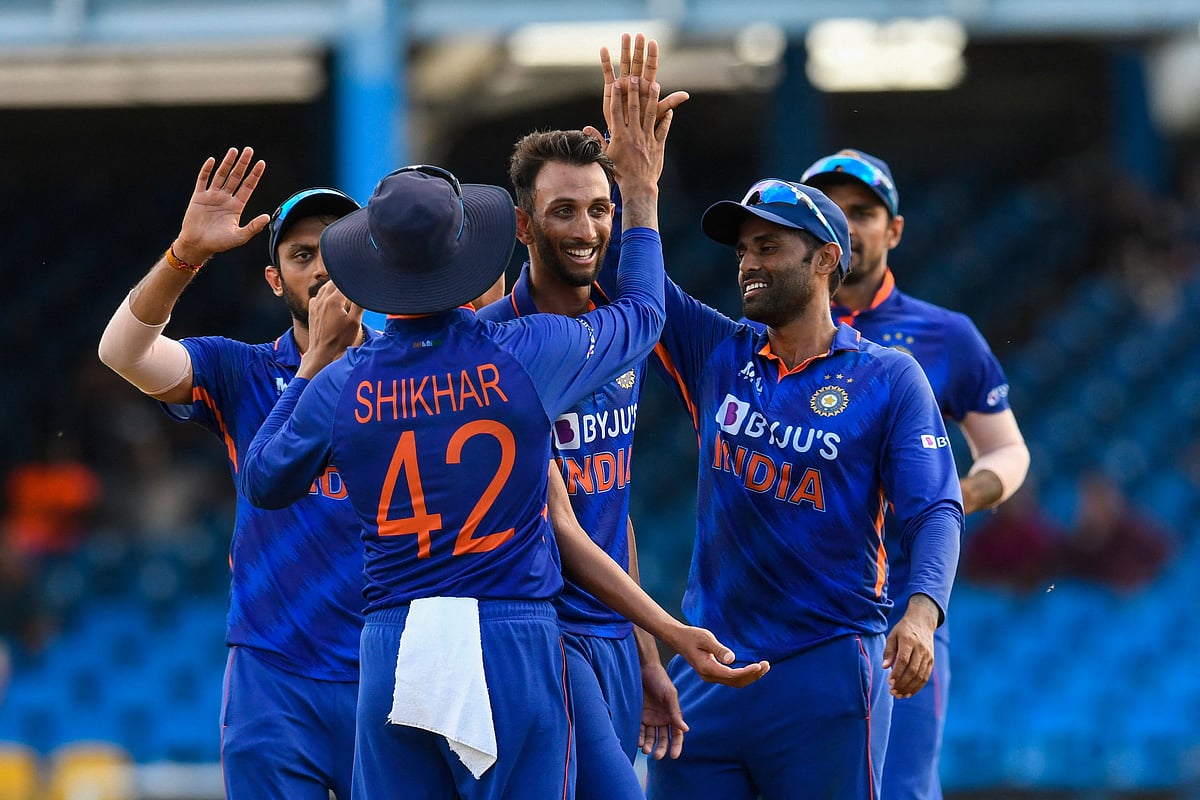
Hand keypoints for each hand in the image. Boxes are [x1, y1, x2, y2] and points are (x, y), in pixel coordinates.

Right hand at [172, 147, 271, 265]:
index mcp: (237, 206)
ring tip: (234, 150)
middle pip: (236, 177)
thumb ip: (254, 227)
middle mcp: (226, 198)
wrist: (198, 245)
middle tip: (249, 150)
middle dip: (243, 163)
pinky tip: (212, 160)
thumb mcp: (240, 236)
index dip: (254, 174)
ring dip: (227, 163)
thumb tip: (267, 217)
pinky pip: (203, 180)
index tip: (261, 163)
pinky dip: (206, 170)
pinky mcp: (199, 197)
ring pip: (221, 175)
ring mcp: (212, 196)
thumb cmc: (220, 243)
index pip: (248, 186)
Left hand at [297, 281, 363, 378]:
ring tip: (344, 287)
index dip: (354, 280)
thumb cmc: (340, 340)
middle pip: (334, 282)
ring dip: (334, 286)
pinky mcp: (312, 311)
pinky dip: (325, 293)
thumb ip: (359, 304)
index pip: (345, 282)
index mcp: (334, 300)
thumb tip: (363, 291)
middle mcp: (322, 299)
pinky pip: (317, 295)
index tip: (361, 279)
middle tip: (354, 282)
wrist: (322, 353)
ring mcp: (315, 305)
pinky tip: (330, 298)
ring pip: (325, 287)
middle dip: (345, 281)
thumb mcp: (355, 322)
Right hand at [600, 33, 689, 130]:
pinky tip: (604, 49)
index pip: (651, 67)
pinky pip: (608, 72)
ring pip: (624, 63)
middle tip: (639, 35)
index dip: (652, 55)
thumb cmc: (644, 124)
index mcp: (647, 86)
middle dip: (639, 49)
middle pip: (638, 62)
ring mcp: (623, 83)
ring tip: (625, 35)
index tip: (653, 42)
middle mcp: (636, 81)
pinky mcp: (611, 88)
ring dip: (625, 49)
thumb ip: (669, 102)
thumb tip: (686, 95)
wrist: (629, 135)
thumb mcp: (657, 112)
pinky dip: (606, 61)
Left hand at [639, 659, 686, 759]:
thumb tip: (686, 729)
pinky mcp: (638, 716)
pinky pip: (639, 730)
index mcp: (672, 715)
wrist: (642, 668)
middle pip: (663, 739)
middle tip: (657, 756)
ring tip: (646, 749)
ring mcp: (650, 718)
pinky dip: (639, 737)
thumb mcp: (669, 695)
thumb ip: (675, 712)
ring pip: (651, 737)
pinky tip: (638, 742)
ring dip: (649, 745)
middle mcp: (661, 719)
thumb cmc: (659, 678)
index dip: (676, 746)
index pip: (677, 734)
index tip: (673, 756)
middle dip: (661, 748)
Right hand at [663, 624, 769, 688]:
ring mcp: (710, 676)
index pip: (732, 675)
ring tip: (764, 667)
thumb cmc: (691, 636)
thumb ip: (718, 649)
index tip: (759, 665)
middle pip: (736, 682)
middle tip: (766, 665)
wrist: (678, 639)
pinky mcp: (713, 673)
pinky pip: (731, 679)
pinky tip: (752, 668)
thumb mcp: (705, 638)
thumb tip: (732, 659)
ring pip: (735, 682)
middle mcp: (709, 676)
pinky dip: (744, 675)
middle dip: (753, 676)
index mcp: (707, 668)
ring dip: (750, 676)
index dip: (747, 672)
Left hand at [883, 594, 938, 697]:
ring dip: (909, 688)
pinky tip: (909, 692)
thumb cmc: (903, 630)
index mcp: (909, 640)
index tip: (889, 682)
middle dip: (902, 683)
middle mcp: (921, 649)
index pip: (904, 660)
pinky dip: (917, 686)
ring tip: (899, 695)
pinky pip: (925, 676)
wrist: (923, 622)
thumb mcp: (892, 636)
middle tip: (893, 692)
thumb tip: (884, 667)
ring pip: (920, 676)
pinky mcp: (931, 661)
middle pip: (913, 670)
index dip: (897, 673)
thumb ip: (888, 651)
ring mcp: (928, 656)